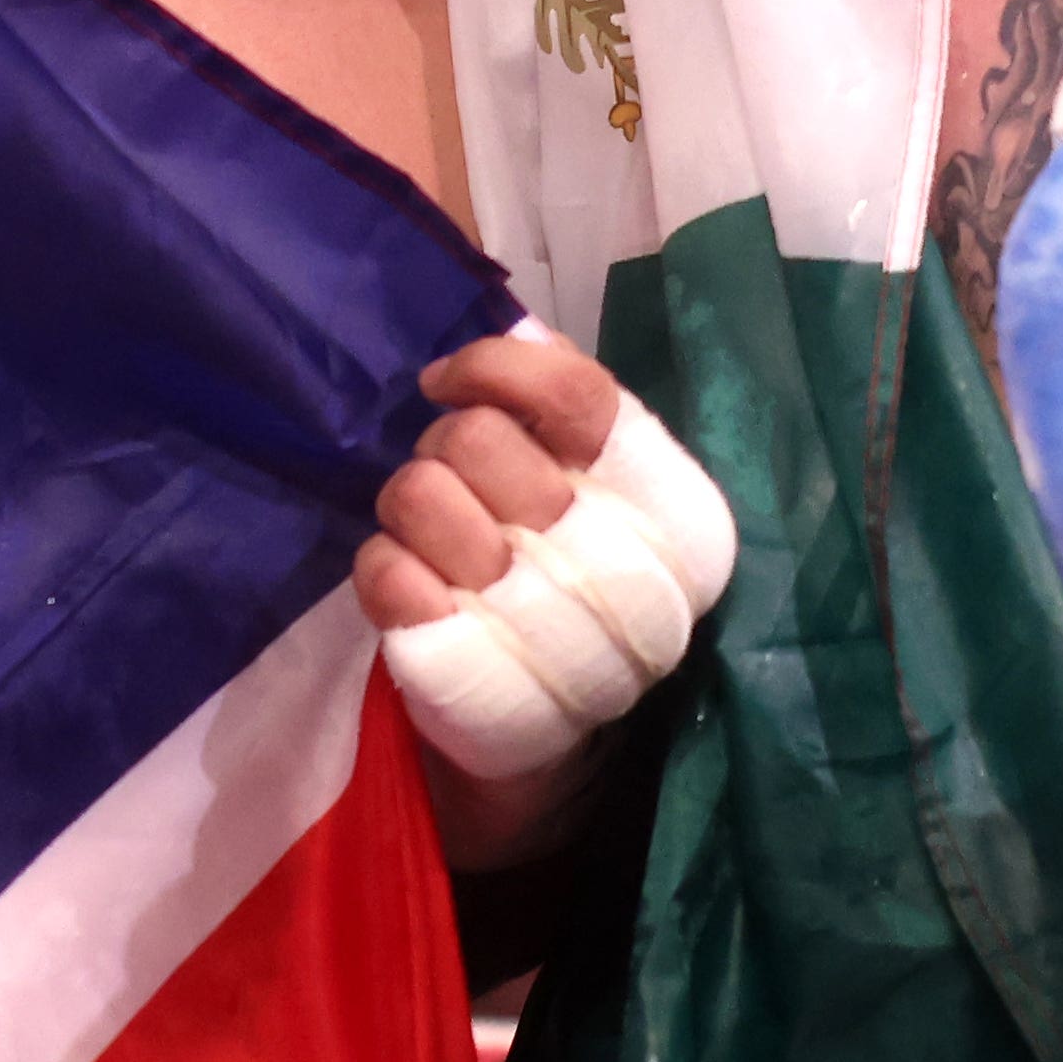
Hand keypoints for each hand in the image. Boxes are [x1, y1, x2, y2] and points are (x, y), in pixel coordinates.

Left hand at [354, 331, 737, 831]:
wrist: (546, 732)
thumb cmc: (572, 581)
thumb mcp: (602, 492)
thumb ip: (569, 411)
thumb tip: (518, 329)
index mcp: (677, 511)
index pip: (579, 395)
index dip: (494, 371)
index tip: (446, 384)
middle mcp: (625, 568)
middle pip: (476, 439)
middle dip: (446, 448)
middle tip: (461, 487)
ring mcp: (542, 628)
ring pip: (420, 494)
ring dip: (412, 506)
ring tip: (438, 540)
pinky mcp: (467, 676)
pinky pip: (385, 572)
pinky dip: (385, 567)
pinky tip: (415, 589)